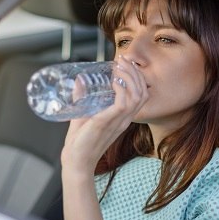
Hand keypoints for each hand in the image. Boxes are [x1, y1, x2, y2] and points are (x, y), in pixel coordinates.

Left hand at [61, 56, 147, 177]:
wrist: (76, 160)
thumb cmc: (80, 141)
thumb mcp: (84, 113)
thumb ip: (82, 98)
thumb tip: (79, 80)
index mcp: (123, 117)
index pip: (140, 94)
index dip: (136, 77)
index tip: (124, 63)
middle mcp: (124, 119)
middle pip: (142, 92)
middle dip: (135, 73)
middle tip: (123, 60)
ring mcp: (118, 121)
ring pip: (137, 95)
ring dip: (129, 77)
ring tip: (119, 66)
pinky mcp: (108, 122)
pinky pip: (123, 103)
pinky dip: (121, 88)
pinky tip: (113, 80)